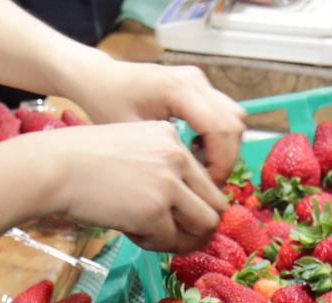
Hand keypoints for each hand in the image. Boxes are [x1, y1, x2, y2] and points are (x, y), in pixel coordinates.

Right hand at [35, 121, 226, 252]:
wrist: (50, 168)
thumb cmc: (80, 161)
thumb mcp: (130, 149)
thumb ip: (163, 170)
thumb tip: (189, 210)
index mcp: (171, 138)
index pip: (207, 180)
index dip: (199, 205)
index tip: (182, 218)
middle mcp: (177, 156)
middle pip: (216, 205)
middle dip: (201, 228)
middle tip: (181, 238)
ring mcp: (168, 183)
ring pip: (205, 225)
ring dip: (185, 240)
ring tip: (158, 239)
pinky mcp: (154, 210)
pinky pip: (170, 240)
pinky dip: (156, 245)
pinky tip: (134, 234)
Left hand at [66, 60, 245, 184]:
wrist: (96, 79)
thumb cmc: (107, 106)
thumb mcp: (134, 137)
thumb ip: (167, 161)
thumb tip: (197, 194)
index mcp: (177, 90)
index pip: (221, 130)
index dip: (221, 164)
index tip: (209, 187)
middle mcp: (194, 80)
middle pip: (234, 124)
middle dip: (227, 158)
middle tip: (209, 183)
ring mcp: (199, 80)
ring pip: (234, 119)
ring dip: (226, 148)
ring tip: (202, 168)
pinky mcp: (199, 85)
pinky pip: (224, 114)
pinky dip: (218, 137)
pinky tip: (196, 151)